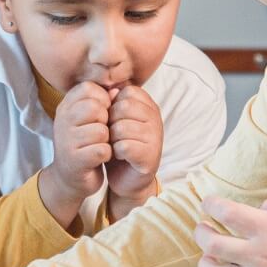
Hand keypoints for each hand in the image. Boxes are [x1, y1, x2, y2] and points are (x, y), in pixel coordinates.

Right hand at [40, 82, 113, 227]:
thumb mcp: (88, 118)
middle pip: (96, 108)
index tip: (102, 113)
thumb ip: (101, 101)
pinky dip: (106, 155)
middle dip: (106, 121)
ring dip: (107, 141)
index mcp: (65, 106)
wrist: (71, 177)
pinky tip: (99, 157)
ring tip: (99, 145)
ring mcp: (65, 141)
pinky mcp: (75, 160)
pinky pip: (103, 150)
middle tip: (101, 132)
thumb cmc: (84, 143)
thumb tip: (117, 89)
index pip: (89, 89)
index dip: (103, 100)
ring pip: (101, 131)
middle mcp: (62, 120)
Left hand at [105, 84, 162, 212]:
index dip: (112, 105)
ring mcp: (156, 137)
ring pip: (122, 128)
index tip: (112, 119)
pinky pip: (124, 146)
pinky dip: (116, 152)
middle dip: (110, 122)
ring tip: (116, 145)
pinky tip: (120, 156)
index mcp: (148, 105)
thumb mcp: (114, 119)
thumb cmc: (118, 143)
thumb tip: (110, 90)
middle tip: (112, 135)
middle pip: (123, 108)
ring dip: (112, 139)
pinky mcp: (151, 156)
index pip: (126, 92)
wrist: (125, 177)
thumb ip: (112, 102)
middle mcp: (156, 118)